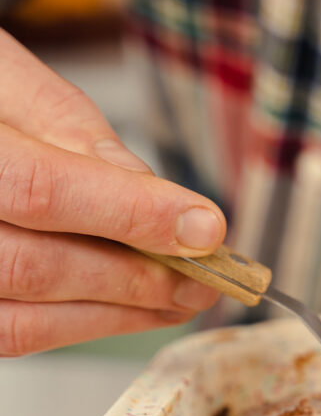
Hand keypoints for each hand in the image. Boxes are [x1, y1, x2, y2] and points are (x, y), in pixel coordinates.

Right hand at [0, 30, 225, 355]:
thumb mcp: (10, 81)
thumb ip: (76, 134)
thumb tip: (149, 192)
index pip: (42, 190)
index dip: (132, 215)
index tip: (205, 228)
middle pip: (36, 266)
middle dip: (137, 277)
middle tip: (207, 277)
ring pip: (24, 319)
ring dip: (118, 314)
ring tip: (181, 299)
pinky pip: (13, 334)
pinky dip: (81, 325)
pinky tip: (130, 309)